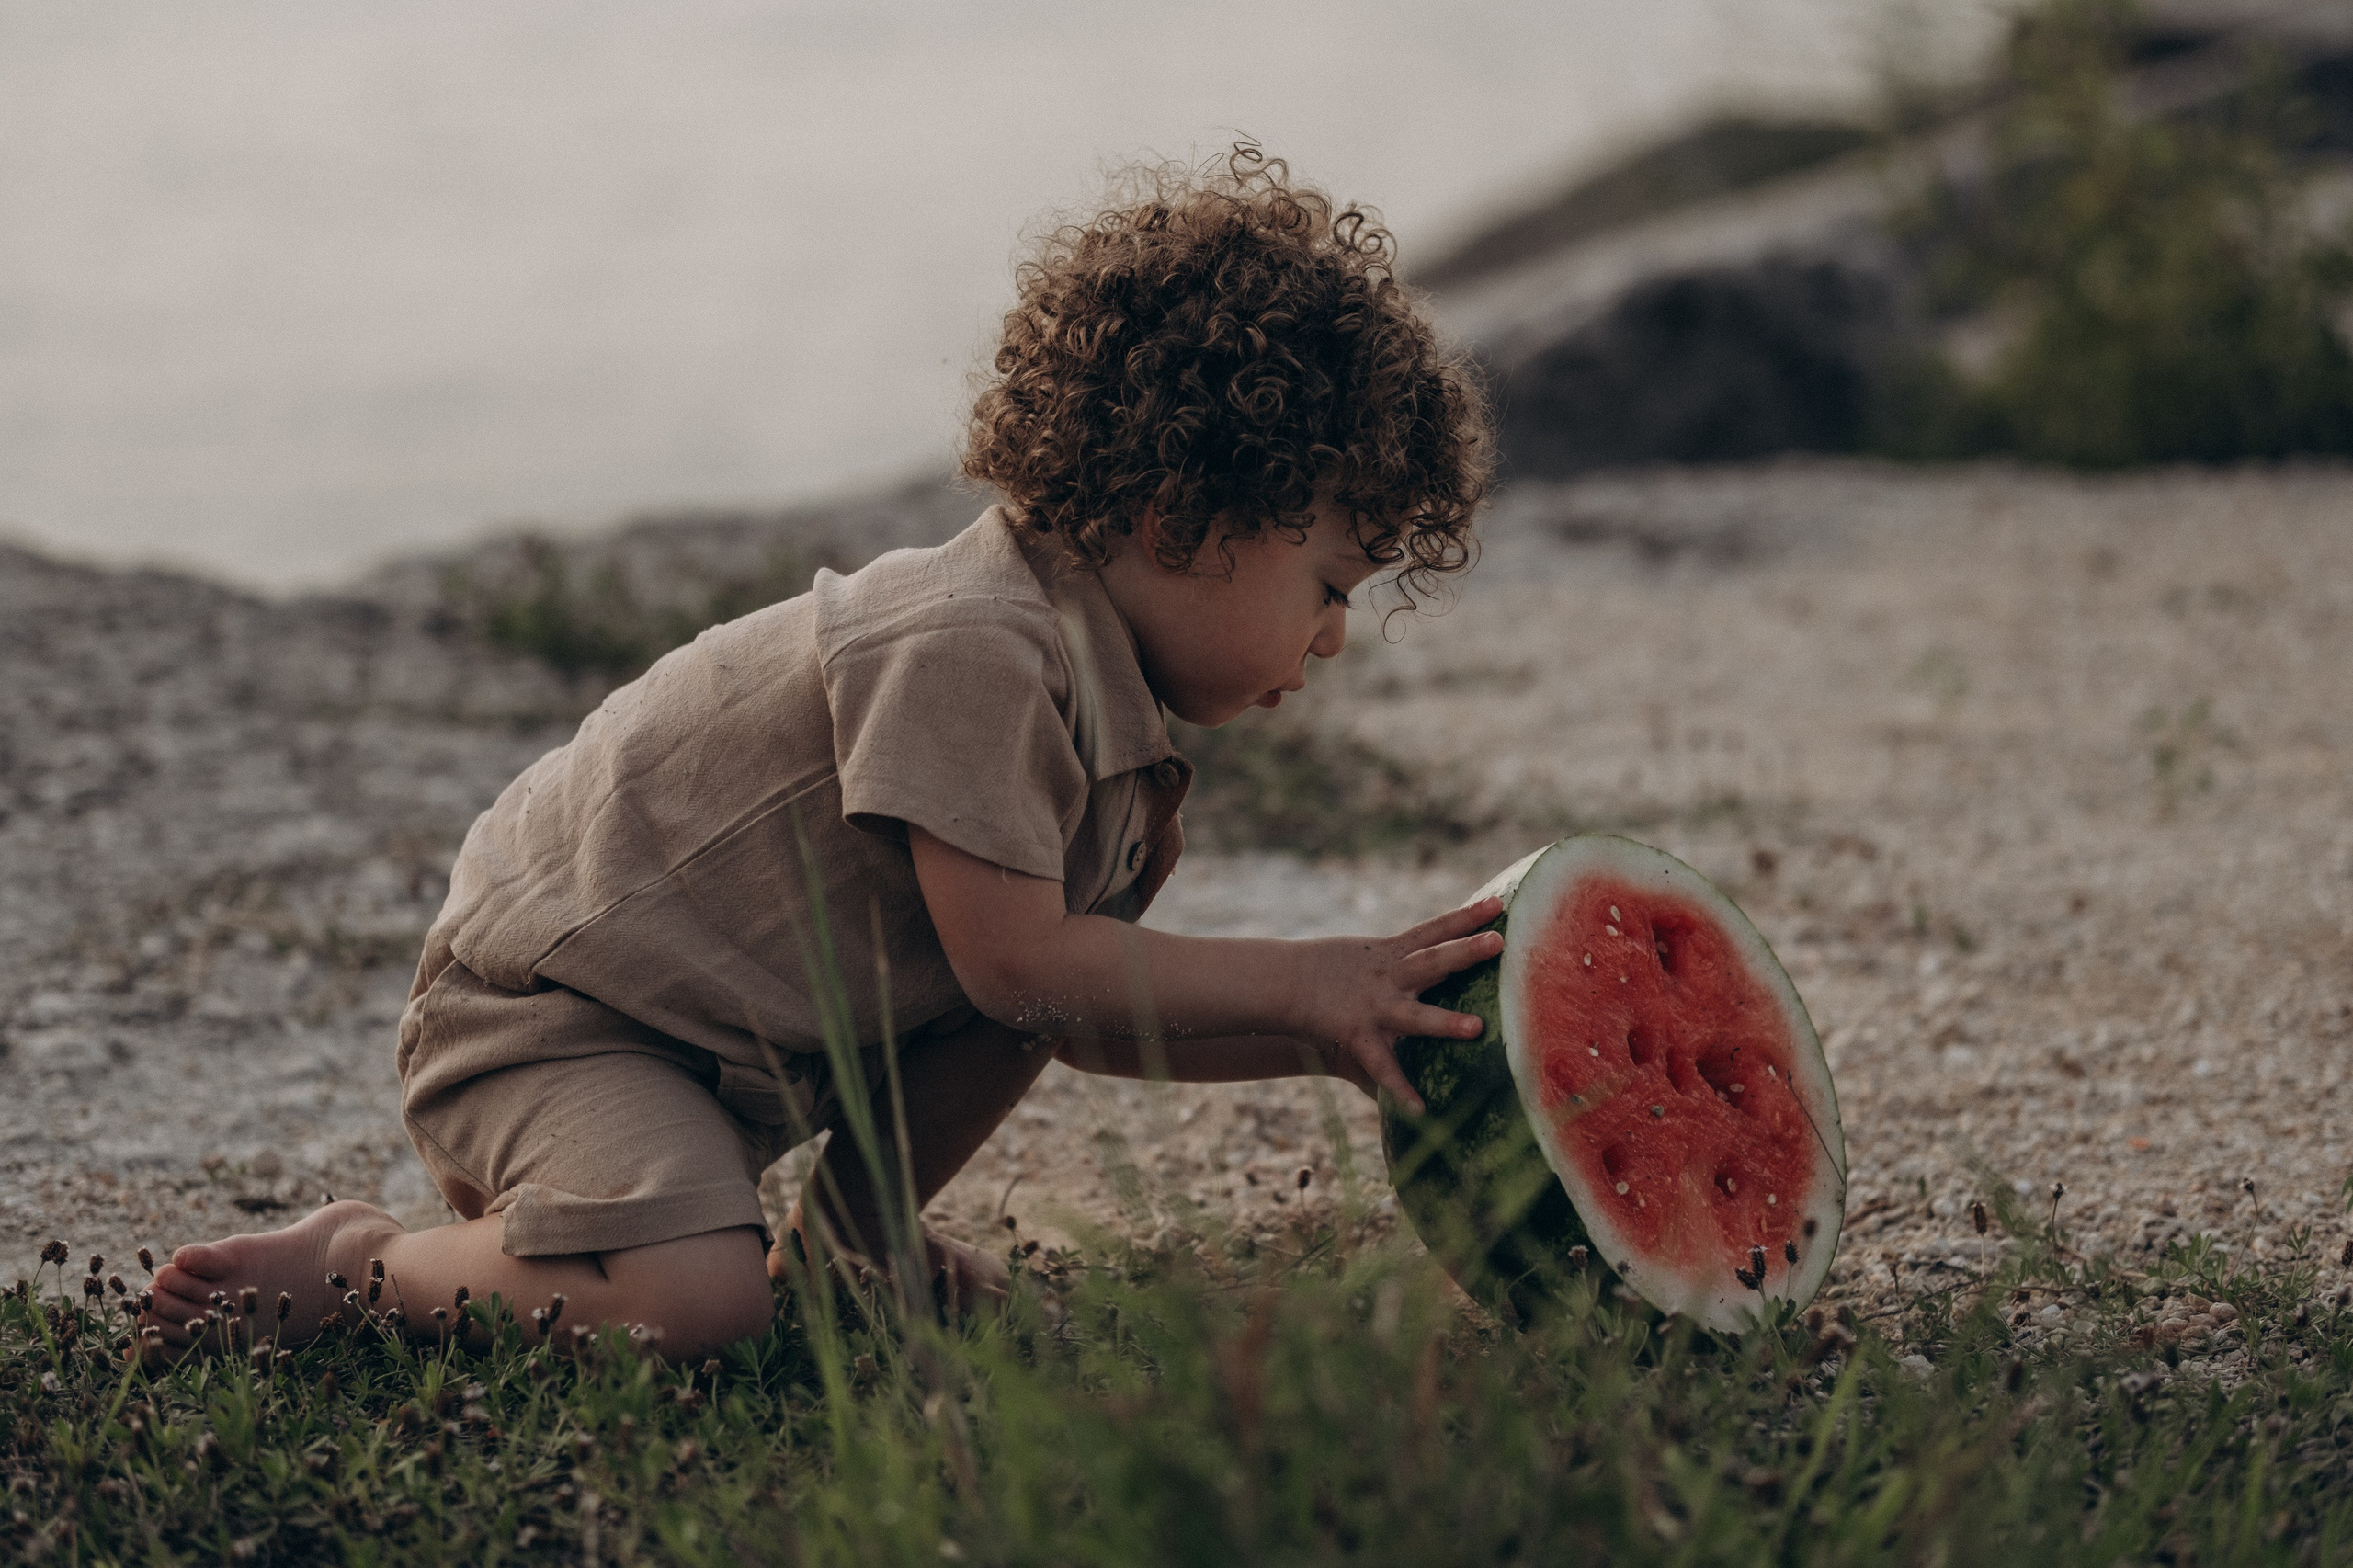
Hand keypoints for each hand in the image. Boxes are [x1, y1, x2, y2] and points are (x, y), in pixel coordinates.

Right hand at [1285, 896, 1503, 1114]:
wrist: (1282, 985)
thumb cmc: (1326, 971)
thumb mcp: (1365, 957)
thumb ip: (1400, 961)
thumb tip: (1434, 957)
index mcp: (1390, 954)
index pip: (1435, 929)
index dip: (1466, 916)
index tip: (1498, 903)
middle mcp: (1388, 977)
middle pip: (1434, 961)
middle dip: (1466, 952)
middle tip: (1498, 941)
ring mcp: (1374, 1007)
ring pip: (1416, 1015)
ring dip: (1445, 1022)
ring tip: (1477, 1029)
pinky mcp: (1358, 1035)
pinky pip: (1382, 1066)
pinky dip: (1399, 1088)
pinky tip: (1419, 1108)